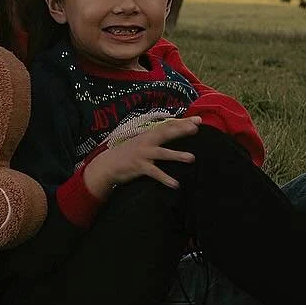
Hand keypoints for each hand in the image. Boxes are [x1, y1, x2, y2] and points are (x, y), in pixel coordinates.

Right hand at [83, 116, 201, 193]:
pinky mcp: (139, 167)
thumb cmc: (128, 154)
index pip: (168, 125)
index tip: (198, 120)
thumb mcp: (141, 142)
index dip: (182, 122)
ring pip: (162, 153)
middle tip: (196, 128)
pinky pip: (155, 173)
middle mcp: (147, 141)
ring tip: (191, 158)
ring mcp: (143, 153)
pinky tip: (175, 184)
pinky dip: (165, 178)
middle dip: (181, 130)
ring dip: (177, 155)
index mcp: (149, 134)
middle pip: (166, 133)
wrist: (107, 165)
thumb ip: (155, 138)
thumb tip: (173, 133)